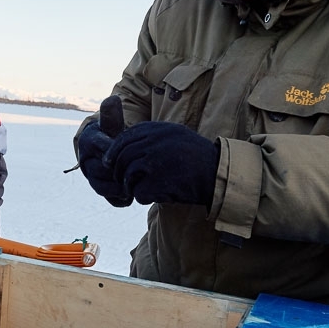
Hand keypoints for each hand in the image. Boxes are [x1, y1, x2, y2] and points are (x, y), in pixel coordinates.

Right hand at [76, 97, 131, 206]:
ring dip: (120, 186)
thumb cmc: (112, 133)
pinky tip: (134, 192)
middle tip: (136, 168)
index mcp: (88, 141)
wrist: (107, 149)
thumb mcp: (112, 122)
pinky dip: (122, 198)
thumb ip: (112, 112)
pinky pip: (111, 199)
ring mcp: (92, 178)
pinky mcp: (101, 190)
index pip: (101, 146)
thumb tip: (112, 98)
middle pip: (100, 169)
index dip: (115, 149)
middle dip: (118, 169)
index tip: (129, 149)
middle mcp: (86, 161)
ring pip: (102, 187)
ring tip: (135, 183)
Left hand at [103, 121, 218, 206]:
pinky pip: (138, 192)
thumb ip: (153, 136)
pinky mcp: (157, 182)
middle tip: (122, 181)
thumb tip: (125, 142)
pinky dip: (143, 197)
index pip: (124, 138)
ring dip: (130, 186)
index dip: (114, 151)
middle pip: (122, 157)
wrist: (218, 174)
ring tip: (140, 190)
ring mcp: (154, 162)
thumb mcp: (176, 135)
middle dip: (118, 171)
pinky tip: (154, 196)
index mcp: (157, 130)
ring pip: (127, 175)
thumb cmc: (197, 156)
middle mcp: (153, 143)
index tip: (110, 162)